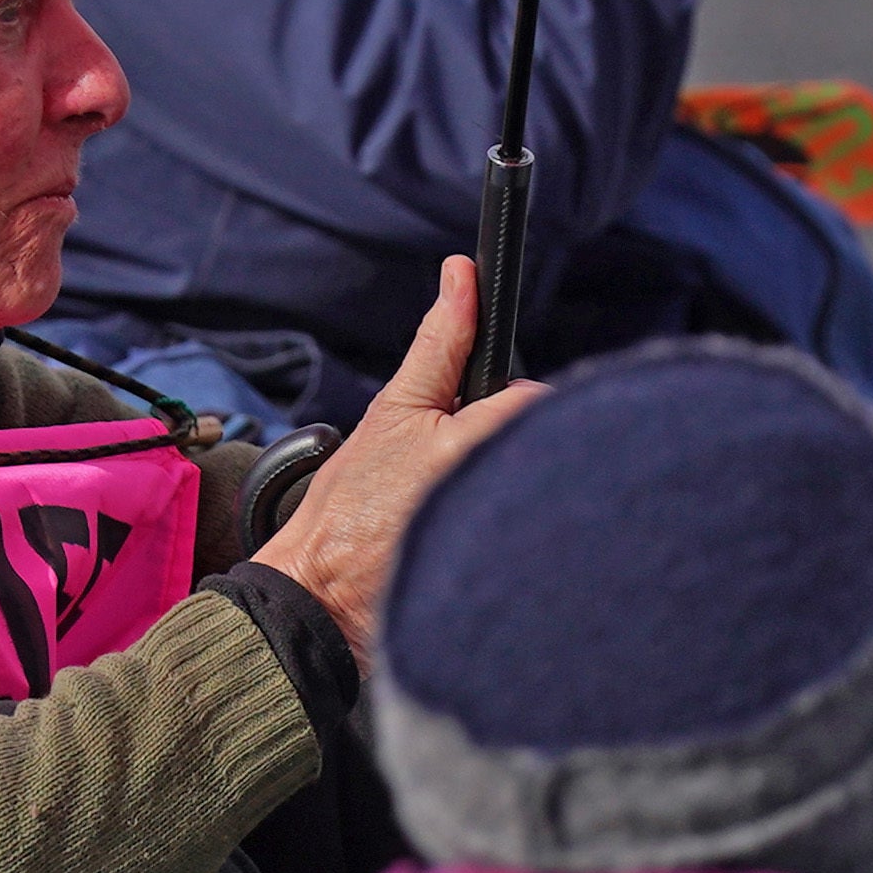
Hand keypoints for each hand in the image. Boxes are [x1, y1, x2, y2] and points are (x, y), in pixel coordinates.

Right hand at [250, 258, 545, 659]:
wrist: (325, 596)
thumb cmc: (350, 511)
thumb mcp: (393, 410)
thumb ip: (439, 342)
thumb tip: (462, 277)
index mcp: (483, 447)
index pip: (539, 402)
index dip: (506, 402)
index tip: (471, 418)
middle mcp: (510, 495)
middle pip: (547, 445)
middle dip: (509, 445)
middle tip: (452, 469)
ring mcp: (516, 541)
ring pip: (541, 486)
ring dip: (510, 486)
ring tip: (450, 508)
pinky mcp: (514, 578)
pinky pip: (533, 533)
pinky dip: (510, 528)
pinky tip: (467, 540)